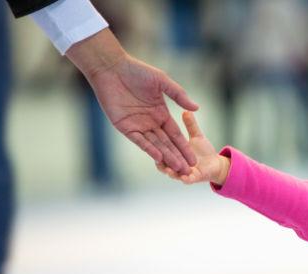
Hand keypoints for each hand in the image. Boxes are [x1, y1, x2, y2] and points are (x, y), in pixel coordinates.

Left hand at [67, 29, 198, 173]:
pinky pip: (139, 141)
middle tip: (189, 171)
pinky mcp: (125, 127)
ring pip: (155, 145)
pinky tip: (159, 157)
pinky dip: (149, 149)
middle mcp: (150, 123)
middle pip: (167, 144)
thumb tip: (196, 108)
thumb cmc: (136, 71)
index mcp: (160, 114)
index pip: (175, 135)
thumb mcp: (162, 81)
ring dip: (166, 157)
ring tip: (177, 169)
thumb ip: (179, 95)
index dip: (184, 147)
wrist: (111, 68)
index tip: (193, 160)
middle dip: (178, 158)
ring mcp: (138, 126)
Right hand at [156, 112, 229, 185]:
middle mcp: (176, 164)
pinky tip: (183, 178)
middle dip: (161, 159)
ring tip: (168, 170)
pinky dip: (185, 179)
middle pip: (164, 162)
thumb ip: (191, 125)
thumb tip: (186, 111)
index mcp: (174, 153)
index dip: (158, 146)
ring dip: (170, 172)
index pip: (163, 149)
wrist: (216, 164)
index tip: (154, 141)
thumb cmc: (204, 150)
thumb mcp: (196, 135)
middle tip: (157, 157)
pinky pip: (187, 180)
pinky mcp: (193, 179)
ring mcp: (183, 172)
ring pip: (172, 172)